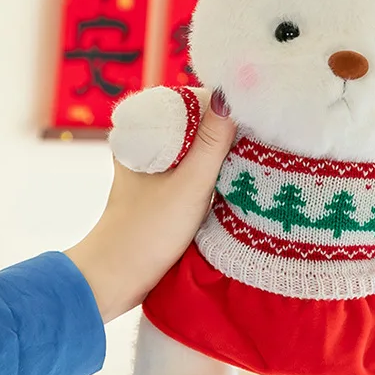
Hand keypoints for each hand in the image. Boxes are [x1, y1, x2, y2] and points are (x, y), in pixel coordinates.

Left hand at [65, 92, 235, 322]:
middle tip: (258, 139)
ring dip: (219, 152)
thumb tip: (229, 96)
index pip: (190, 102)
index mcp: (140, 132)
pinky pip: (191, 168)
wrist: (115, 278)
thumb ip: (211, 143)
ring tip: (250, 157)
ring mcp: (152, 168)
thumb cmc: (148, 232)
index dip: (222, 106)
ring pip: (194, 147)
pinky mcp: (160, 189)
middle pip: (194, 124)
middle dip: (224, 129)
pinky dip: (211, 171)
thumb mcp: (188, 185)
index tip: (254, 117)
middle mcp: (144, 144)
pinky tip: (232, 179)